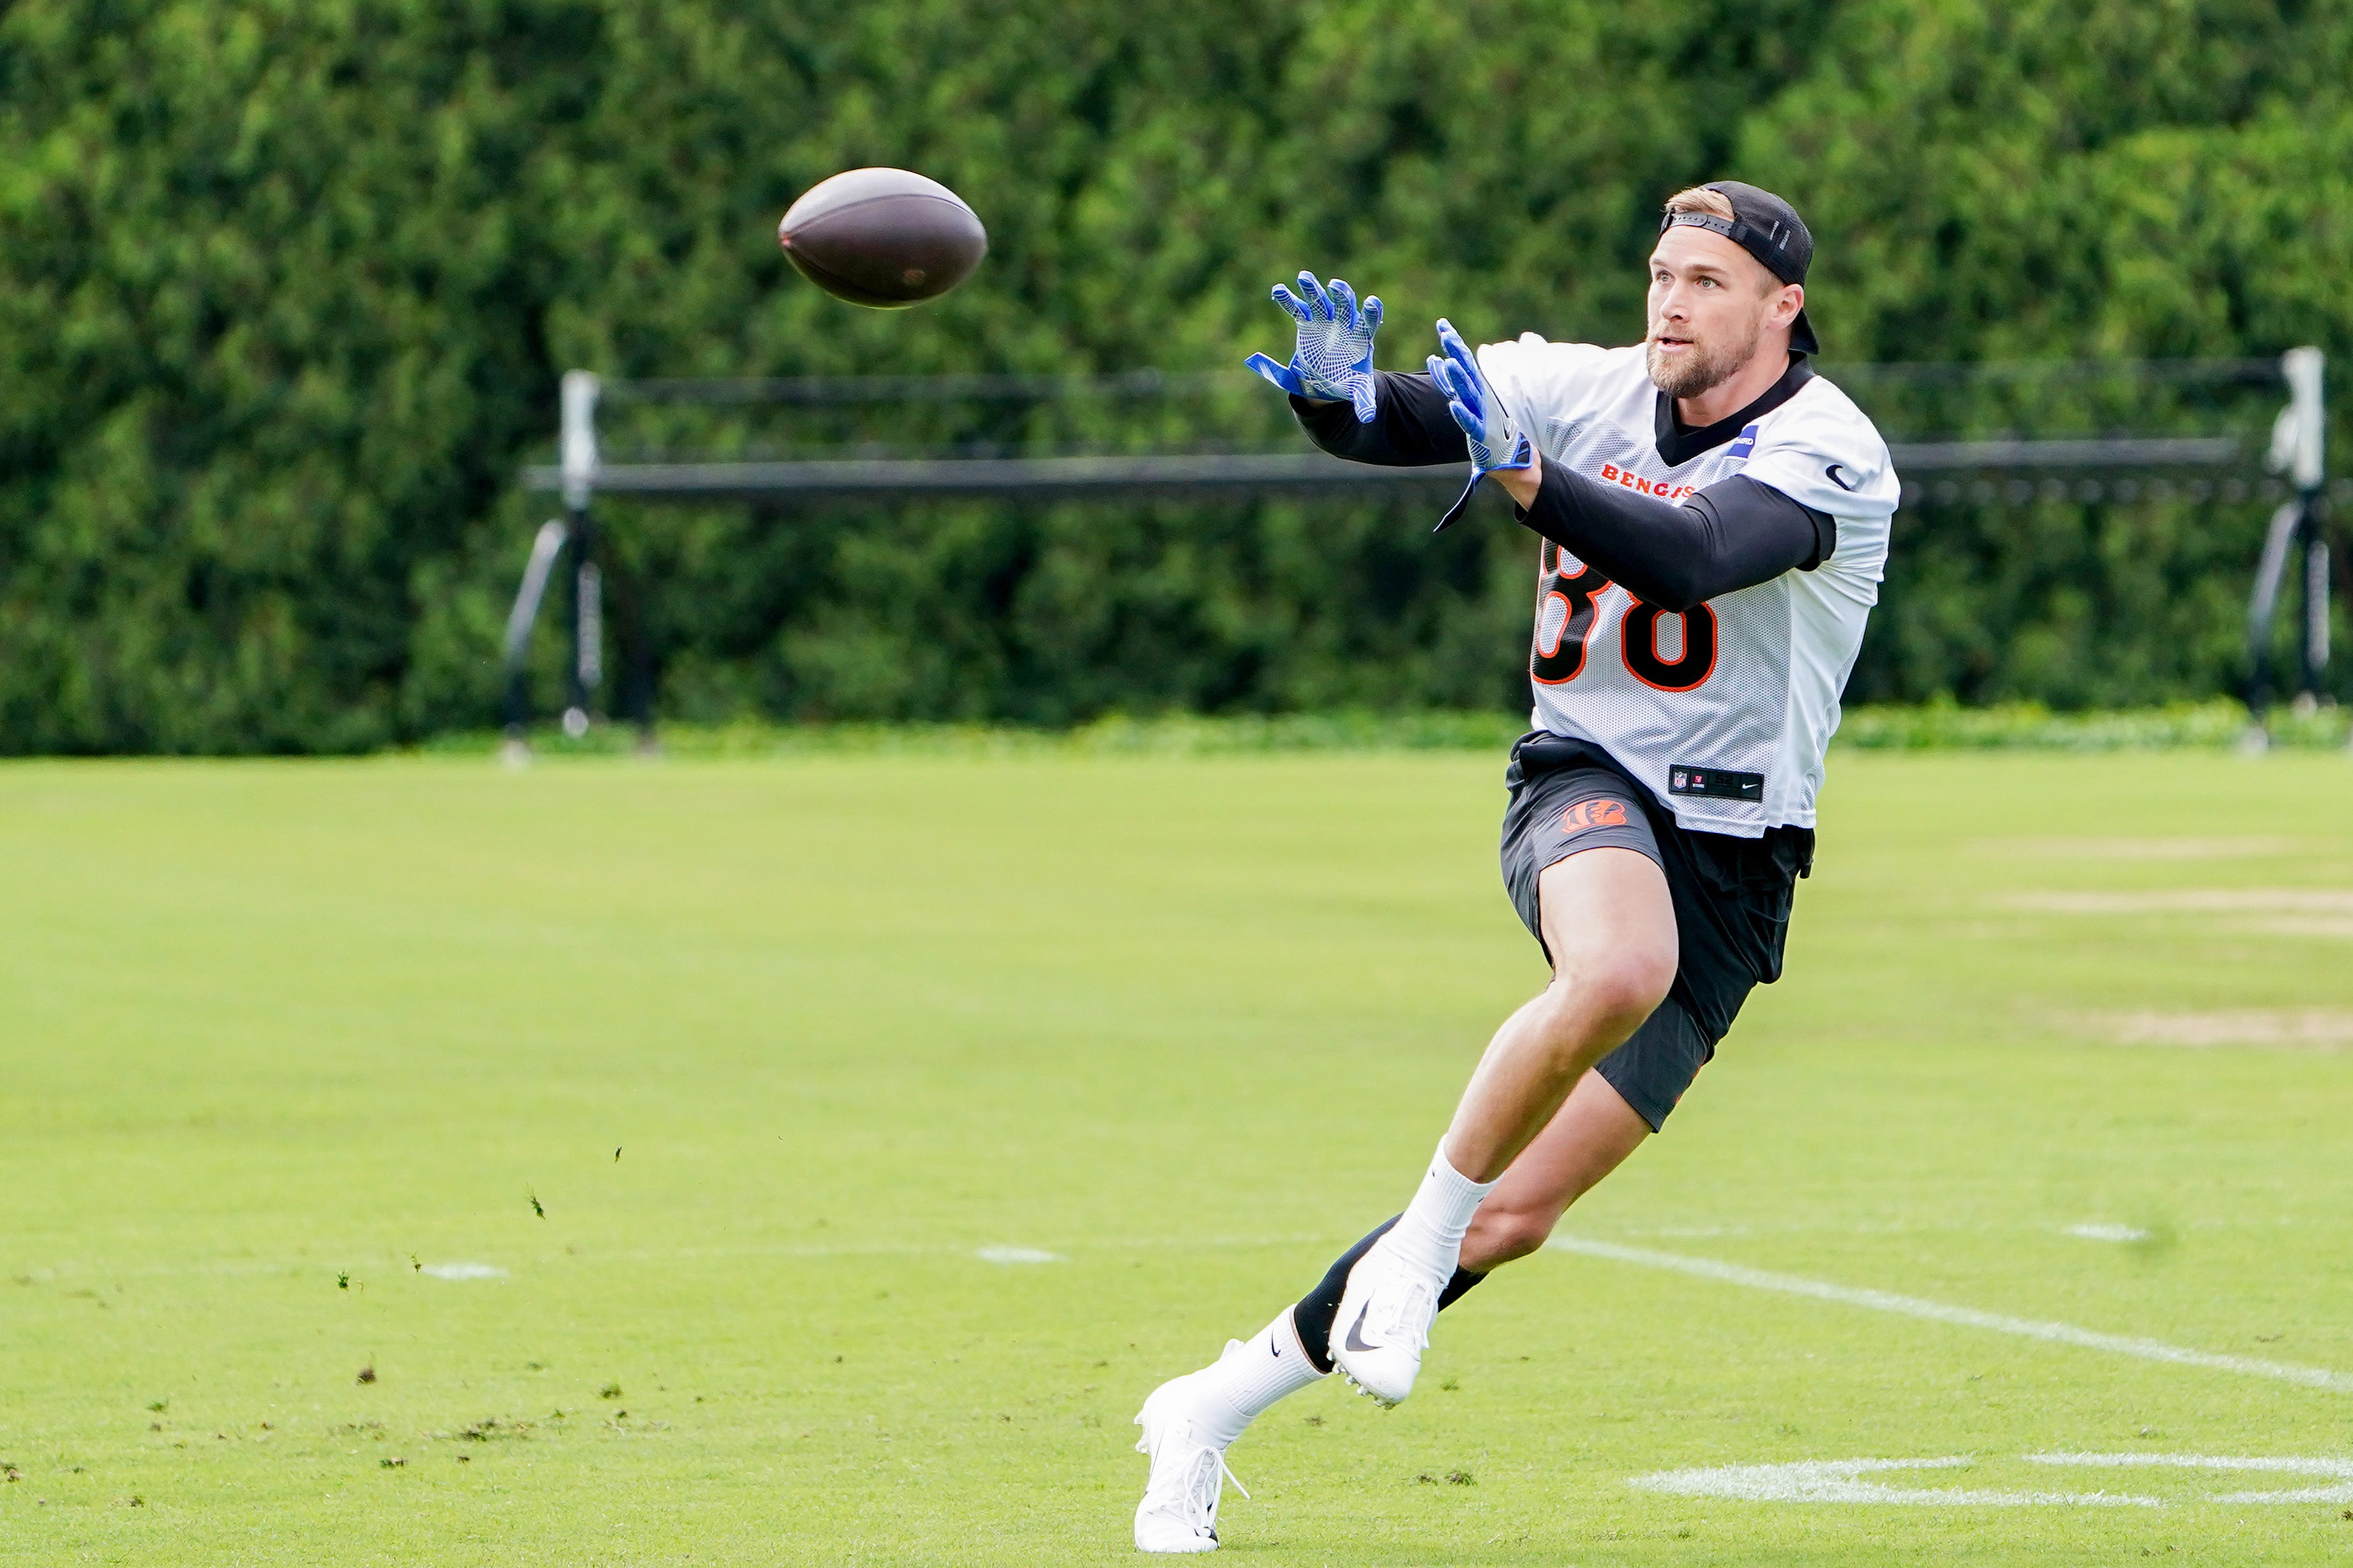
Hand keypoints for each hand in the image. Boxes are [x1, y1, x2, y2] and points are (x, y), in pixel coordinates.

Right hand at [1244, 273, 1382, 422]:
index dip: (1370, 312)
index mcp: (1360, 337)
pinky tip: (1277, 290)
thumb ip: (1363, 402)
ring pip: (1320, 300)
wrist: (1328, 379)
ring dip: (1312, 288)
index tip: (1372, 302)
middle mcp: (1343, 323)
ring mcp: (1324, 320)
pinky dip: (1287, 299)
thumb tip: (1368, 418)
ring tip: (1303, 277)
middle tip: (1336, 285)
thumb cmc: (1347, 381)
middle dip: (1341, 295)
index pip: (1369, 320)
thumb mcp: (1357, 392)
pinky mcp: (1307, 322)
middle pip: (1344, 304)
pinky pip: (1296, 308)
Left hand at [1429, 318, 1533, 530]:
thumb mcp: (1468, 401)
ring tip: (1447, 362)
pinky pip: (1471, 424)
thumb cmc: (1490, 428)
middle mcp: (1480, 398)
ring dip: (1457, 378)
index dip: (1453, 343)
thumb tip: (1434, 360)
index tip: (1442, 324)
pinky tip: (1454, 405)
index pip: (1463, 361)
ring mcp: (1482, 415)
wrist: (1513, 458)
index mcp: (1478, 389)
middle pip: (1465, 370)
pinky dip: (1463, 415)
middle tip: (1443, 330)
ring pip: (1468, 393)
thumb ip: (1450, 382)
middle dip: (1455, 350)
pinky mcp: (1482, 435)